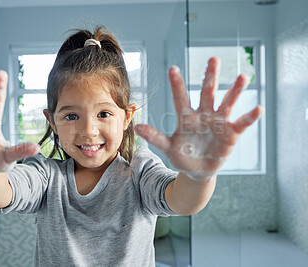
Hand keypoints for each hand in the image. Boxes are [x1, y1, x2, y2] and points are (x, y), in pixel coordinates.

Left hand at [135, 57, 262, 180]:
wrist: (198, 170)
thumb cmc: (182, 156)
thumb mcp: (168, 148)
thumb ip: (155, 137)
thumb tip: (137, 127)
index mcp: (187, 117)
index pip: (181, 98)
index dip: (177, 84)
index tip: (173, 69)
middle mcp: (204, 114)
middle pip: (207, 92)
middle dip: (210, 77)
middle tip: (213, 59)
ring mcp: (219, 122)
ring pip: (227, 102)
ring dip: (235, 91)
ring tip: (243, 77)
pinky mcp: (231, 133)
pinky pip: (242, 123)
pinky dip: (249, 117)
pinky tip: (258, 108)